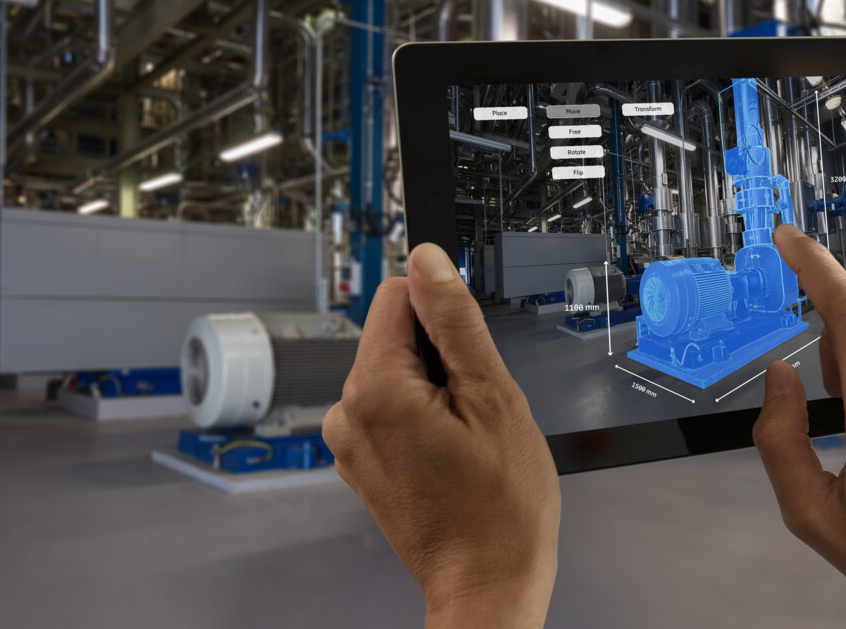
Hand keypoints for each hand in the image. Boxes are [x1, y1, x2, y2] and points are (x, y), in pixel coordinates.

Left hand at [323, 243, 558, 628]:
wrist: (488, 584)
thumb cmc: (500, 509)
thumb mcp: (493, 397)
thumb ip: (454, 321)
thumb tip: (429, 261)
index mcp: (373, 390)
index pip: (397, 294)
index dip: (442, 313)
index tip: (470, 352)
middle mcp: (346, 412)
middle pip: (395, 335)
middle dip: (441, 357)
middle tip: (476, 410)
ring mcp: (348, 440)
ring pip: (396, 372)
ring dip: (434, 389)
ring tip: (466, 438)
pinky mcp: (359, 459)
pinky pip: (390, 407)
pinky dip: (422, 416)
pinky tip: (451, 453)